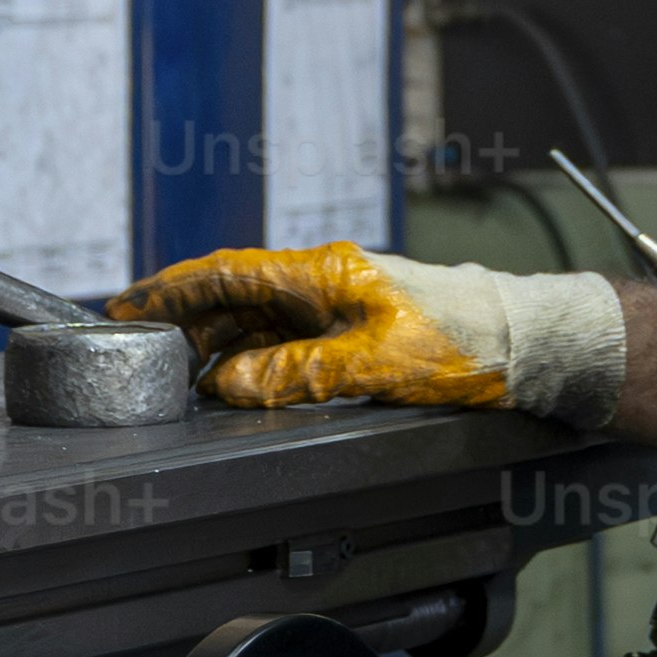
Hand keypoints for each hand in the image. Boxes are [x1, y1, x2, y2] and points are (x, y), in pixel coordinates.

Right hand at [111, 243, 624, 427]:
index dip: (171, 289)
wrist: (528, 342)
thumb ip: (297, 373)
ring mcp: (340, 303)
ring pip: (258, 319)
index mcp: (324, 272)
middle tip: (135, 346)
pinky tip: (238, 381)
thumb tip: (229, 384)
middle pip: (234, 296)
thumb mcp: (375, 363)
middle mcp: (326, 281)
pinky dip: (252, 357)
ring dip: (215, 343)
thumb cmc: (466, 341)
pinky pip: (286, 338)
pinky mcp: (357, 328)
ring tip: (176, 372)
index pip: (227, 273)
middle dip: (181, 320)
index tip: (128, 304)